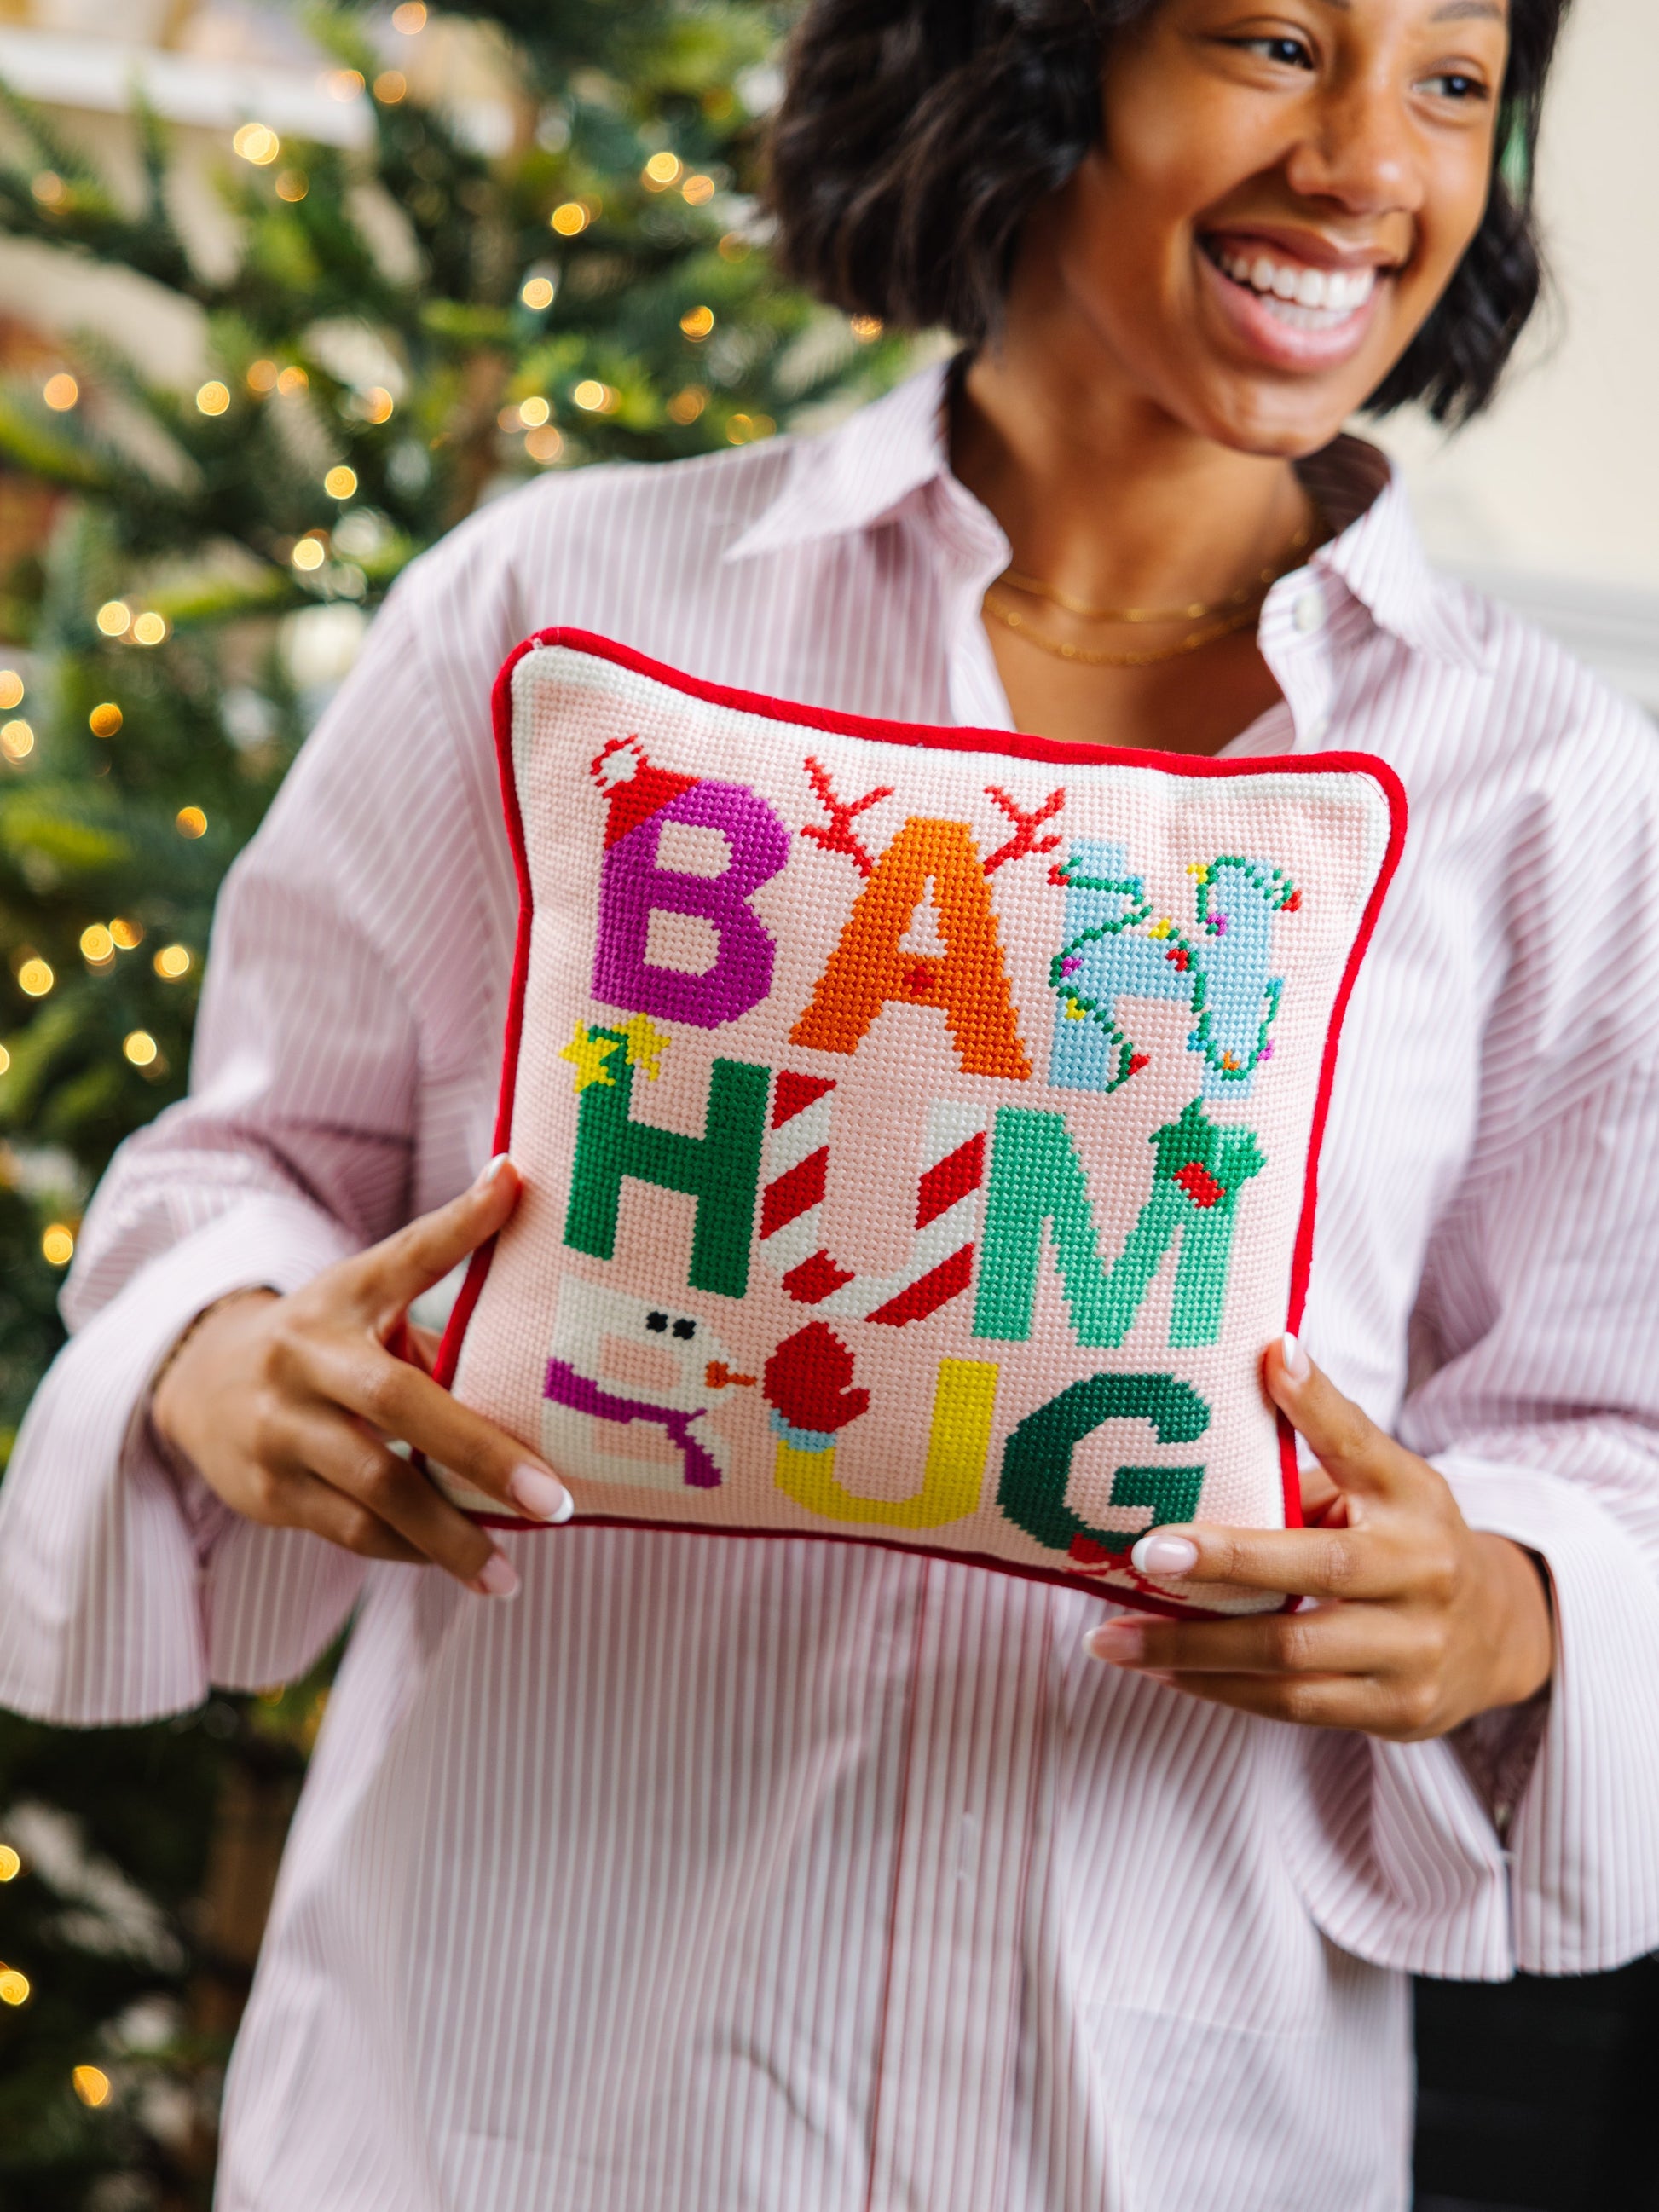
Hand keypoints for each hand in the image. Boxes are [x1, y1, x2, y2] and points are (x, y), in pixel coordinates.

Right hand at [150, 1156, 571, 1598]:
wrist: (199, 1384)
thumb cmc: (325, 1339)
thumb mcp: (364, 1295)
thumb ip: (439, 1275)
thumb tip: (522, 1196)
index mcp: (341, 1296)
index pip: (406, 1253)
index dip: (461, 1222)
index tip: (513, 1183)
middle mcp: (305, 1358)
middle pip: (397, 1402)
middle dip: (481, 1455)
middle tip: (555, 1502)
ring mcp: (280, 1429)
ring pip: (375, 1491)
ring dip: (450, 1538)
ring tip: (511, 1572)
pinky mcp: (268, 1493)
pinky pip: (353, 1532)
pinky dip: (412, 1550)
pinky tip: (462, 1565)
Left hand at [1083, 1335, 1553, 1739]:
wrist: (1500, 1634)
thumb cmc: (1405, 1537)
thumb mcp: (1383, 1481)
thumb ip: (1318, 1447)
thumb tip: (1249, 1368)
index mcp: (1412, 1498)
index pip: (1362, 1443)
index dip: (1315, 1403)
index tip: (1269, 1358)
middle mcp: (1421, 1572)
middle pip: (1315, 1569)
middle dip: (1225, 1562)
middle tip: (1144, 1554)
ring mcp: (1414, 1650)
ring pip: (1290, 1655)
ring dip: (1192, 1648)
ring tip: (1114, 1639)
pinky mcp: (1397, 1710)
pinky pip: (1292, 1704)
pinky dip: (1219, 1688)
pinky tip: (1162, 1671)